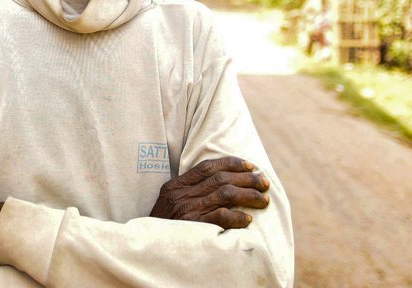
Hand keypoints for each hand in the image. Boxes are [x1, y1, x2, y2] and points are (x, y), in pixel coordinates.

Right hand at [149, 157, 269, 228]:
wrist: (147, 248)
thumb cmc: (163, 227)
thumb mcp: (169, 203)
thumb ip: (188, 192)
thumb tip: (219, 183)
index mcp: (175, 186)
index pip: (206, 166)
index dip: (230, 163)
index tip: (249, 165)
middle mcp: (181, 195)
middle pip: (220, 178)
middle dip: (247, 178)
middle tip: (264, 182)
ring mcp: (187, 210)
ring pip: (225, 194)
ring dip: (248, 195)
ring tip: (263, 200)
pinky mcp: (193, 226)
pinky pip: (220, 216)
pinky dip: (237, 216)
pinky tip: (248, 219)